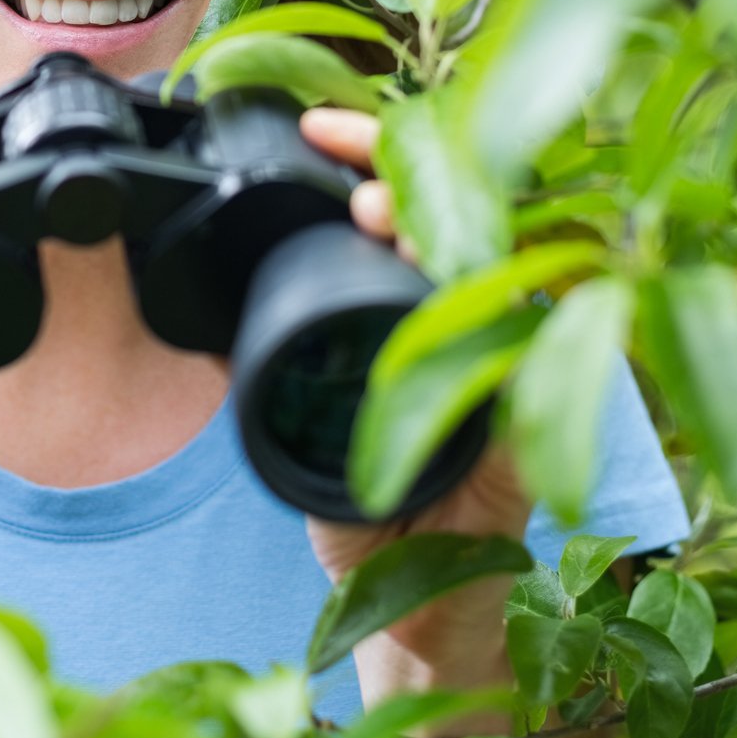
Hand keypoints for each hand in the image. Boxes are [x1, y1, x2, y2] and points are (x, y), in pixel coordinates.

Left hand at [295, 106, 529, 696]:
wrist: (411, 610)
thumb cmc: (369, 506)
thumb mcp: (298, 415)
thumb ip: (269, 355)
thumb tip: (207, 299)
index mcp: (422, 305)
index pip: (409, 200)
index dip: (370, 151)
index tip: (316, 127)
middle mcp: (476, 318)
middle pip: (462, 209)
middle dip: (407, 171)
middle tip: (351, 169)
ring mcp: (511, 361)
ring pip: (493, 259)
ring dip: (437, 228)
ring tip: (379, 214)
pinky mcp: (529, 419)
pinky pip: (523, 349)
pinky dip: (486, 311)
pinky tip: (444, 286)